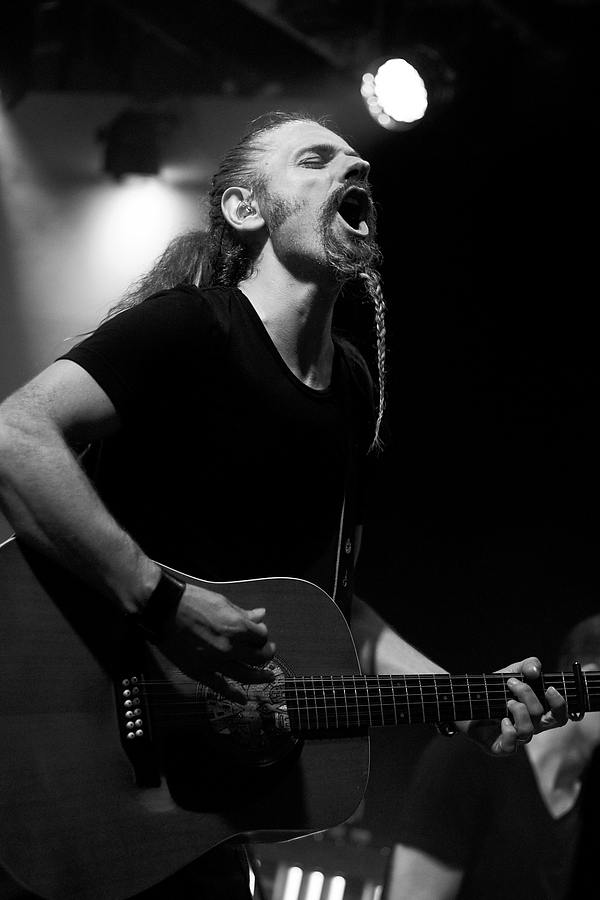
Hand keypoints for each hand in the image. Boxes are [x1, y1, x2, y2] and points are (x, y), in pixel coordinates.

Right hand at [156, 583, 275, 701]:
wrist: (164, 609)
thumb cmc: (192, 601)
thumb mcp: (222, 602)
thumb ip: (243, 613)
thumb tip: (261, 615)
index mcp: (237, 627)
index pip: (261, 636)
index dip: (262, 634)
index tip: (258, 631)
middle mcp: (229, 647)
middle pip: (258, 657)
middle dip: (266, 654)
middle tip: (267, 652)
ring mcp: (215, 661)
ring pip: (245, 675)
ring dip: (260, 676)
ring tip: (268, 676)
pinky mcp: (199, 671)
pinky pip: (220, 687)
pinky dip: (233, 694)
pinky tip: (243, 699)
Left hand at [459, 657, 566, 755]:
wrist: (467, 702)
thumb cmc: (493, 691)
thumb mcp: (511, 673)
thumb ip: (527, 666)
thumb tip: (535, 671)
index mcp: (536, 713)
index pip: (559, 716)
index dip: (560, 705)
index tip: (549, 688)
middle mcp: (530, 727)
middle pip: (547, 721)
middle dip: (531, 698)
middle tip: (512, 684)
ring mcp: (516, 739)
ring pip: (528, 730)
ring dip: (518, 711)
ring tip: (505, 701)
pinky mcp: (500, 747)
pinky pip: (511, 746)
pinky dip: (508, 731)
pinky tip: (501, 720)